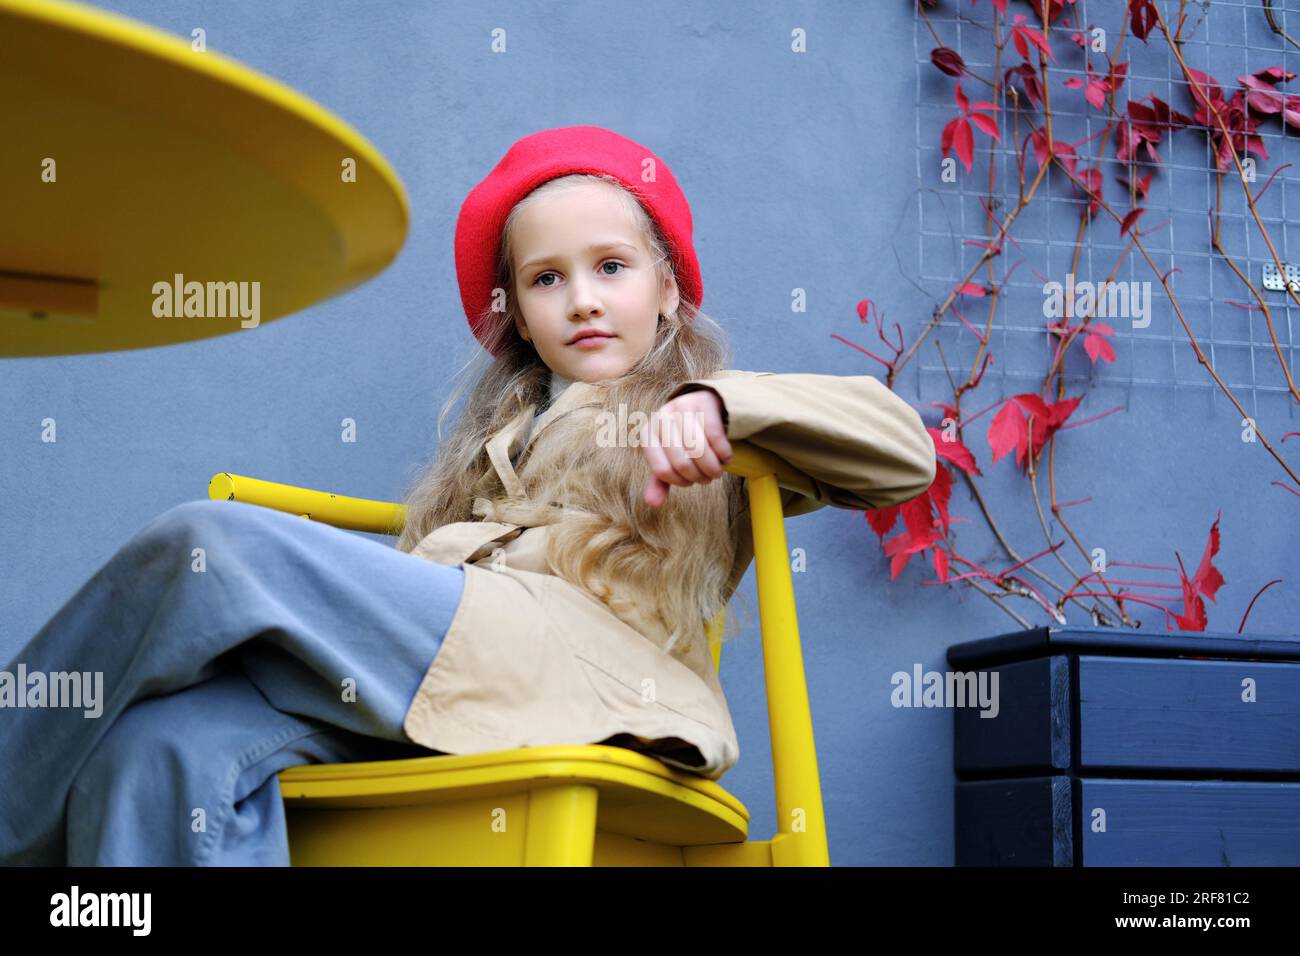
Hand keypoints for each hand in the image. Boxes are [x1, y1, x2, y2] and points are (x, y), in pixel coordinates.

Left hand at [641, 389, 732, 507]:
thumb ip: (661, 481)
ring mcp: (682, 406)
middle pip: (682, 462)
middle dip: (699, 477)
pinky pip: (715, 436)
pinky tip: (726, 458)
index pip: (662, 471)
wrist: (704, 406)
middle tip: (709, 478)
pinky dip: (723, 453)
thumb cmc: (685, 438)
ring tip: (717, 471)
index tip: (692, 482)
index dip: (681, 482)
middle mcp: (662, 417)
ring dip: (713, 468)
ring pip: (699, 450)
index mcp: (649, 433)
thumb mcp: (670, 457)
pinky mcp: (704, 402)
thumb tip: (652, 504)